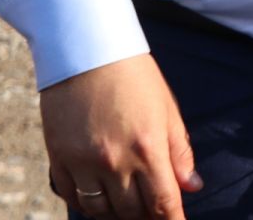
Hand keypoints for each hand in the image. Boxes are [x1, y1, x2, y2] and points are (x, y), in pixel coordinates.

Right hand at [41, 53, 201, 218]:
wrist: (88, 49)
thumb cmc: (134, 75)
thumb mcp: (167, 109)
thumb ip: (180, 151)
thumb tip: (192, 186)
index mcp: (148, 147)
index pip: (163, 203)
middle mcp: (115, 160)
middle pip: (132, 212)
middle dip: (145, 216)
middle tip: (151, 209)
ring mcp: (84, 162)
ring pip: (100, 211)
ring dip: (115, 214)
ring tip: (125, 205)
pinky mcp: (59, 157)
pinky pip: (71, 197)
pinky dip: (85, 203)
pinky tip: (96, 196)